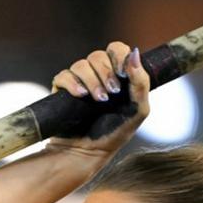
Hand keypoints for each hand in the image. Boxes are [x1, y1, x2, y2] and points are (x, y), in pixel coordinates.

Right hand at [48, 41, 149, 156]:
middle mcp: (97, 75)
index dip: (118, 56)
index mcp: (118, 75)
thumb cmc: (116, 133)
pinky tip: (80, 96)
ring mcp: (78, 82)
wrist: (89, 153)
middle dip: (105, 73)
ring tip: (98, 100)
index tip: (122, 74)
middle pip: (97, 56)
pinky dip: (72, 83)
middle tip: (111, 93)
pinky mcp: (61, 92)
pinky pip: (63, 76)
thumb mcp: (138, 110)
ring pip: (80, 65)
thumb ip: (141, 82)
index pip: (117, 49)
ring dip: (91, 80)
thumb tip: (134, 53)